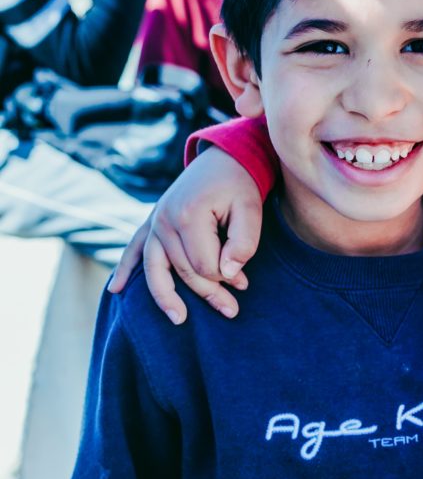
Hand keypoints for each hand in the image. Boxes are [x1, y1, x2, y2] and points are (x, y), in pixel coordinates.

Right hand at [109, 147, 262, 323]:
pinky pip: (134, 248)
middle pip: (183, 271)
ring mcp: (155, 221)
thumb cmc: (240, 186)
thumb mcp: (251, 210)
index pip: (205, 266)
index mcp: (189, 216)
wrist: (224, 159)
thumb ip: (243, 244)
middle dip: (209, 293)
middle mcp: (164, 220)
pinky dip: (124, 269)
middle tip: (232, 311)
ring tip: (178, 319)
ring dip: (166, 296)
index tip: (245, 282)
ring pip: (156, 268)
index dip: (226, 278)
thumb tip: (228, 275)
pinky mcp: (152, 221)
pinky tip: (116, 290)